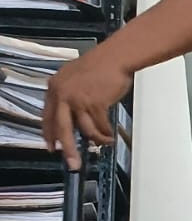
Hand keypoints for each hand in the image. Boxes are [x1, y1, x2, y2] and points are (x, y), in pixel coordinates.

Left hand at [43, 50, 132, 170]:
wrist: (115, 57)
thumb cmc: (99, 66)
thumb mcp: (74, 79)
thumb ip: (68, 96)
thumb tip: (73, 119)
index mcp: (55, 87)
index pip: (47, 117)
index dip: (50, 135)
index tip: (52, 147)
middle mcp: (63, 94)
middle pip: (62, 128)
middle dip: (68, 149)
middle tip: (72, 163)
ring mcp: (78, 99)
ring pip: (85, 130)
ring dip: (97, 139)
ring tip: (104, 142)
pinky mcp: (94, 104)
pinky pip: (100, 126)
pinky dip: (106, 132)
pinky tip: (110, 133)